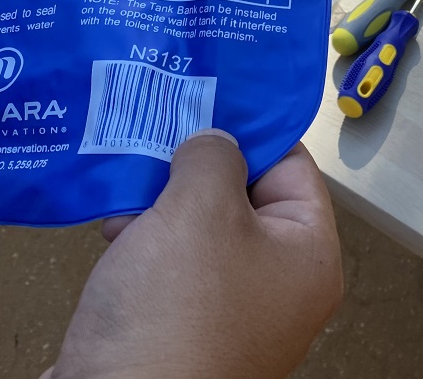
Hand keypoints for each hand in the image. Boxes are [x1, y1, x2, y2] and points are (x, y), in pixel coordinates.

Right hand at [44, 132, 342, 378]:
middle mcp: (280, 284)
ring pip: (200, 228)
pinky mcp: (184, 327)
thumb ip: (213, 156)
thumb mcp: (201, 208)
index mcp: (309, 253)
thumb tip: (213, 140)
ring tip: (126, 176)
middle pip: (243, 195)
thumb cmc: (174, 310)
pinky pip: (171, 266)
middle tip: (156, 128)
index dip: (249, 128)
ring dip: (162, 201)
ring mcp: (232, 309)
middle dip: (194, 164)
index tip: (206, 95)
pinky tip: (113, 225)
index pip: (292, 165)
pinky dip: (144, 240)